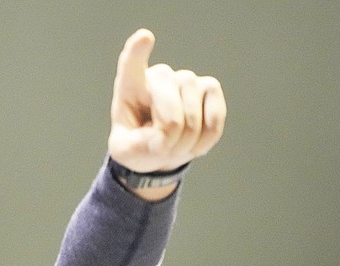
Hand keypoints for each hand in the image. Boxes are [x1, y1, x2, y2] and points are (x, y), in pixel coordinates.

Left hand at [108, 29, 226, 173]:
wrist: (160, 148)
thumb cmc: (137, 144)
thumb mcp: (125, 152)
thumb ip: (137, 147)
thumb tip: (164, 139)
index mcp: (130, 88)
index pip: (132, 66)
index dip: (137, 53)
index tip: (145, 39)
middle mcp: (160, 77)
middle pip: (170, 108)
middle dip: (169, 136)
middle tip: (161, 149)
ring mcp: (187, 80)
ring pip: (193, 117)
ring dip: (185, 142)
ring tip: (175, 146)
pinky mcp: (210, 88)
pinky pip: (214, 119)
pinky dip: (204, 140)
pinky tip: (193, 143)